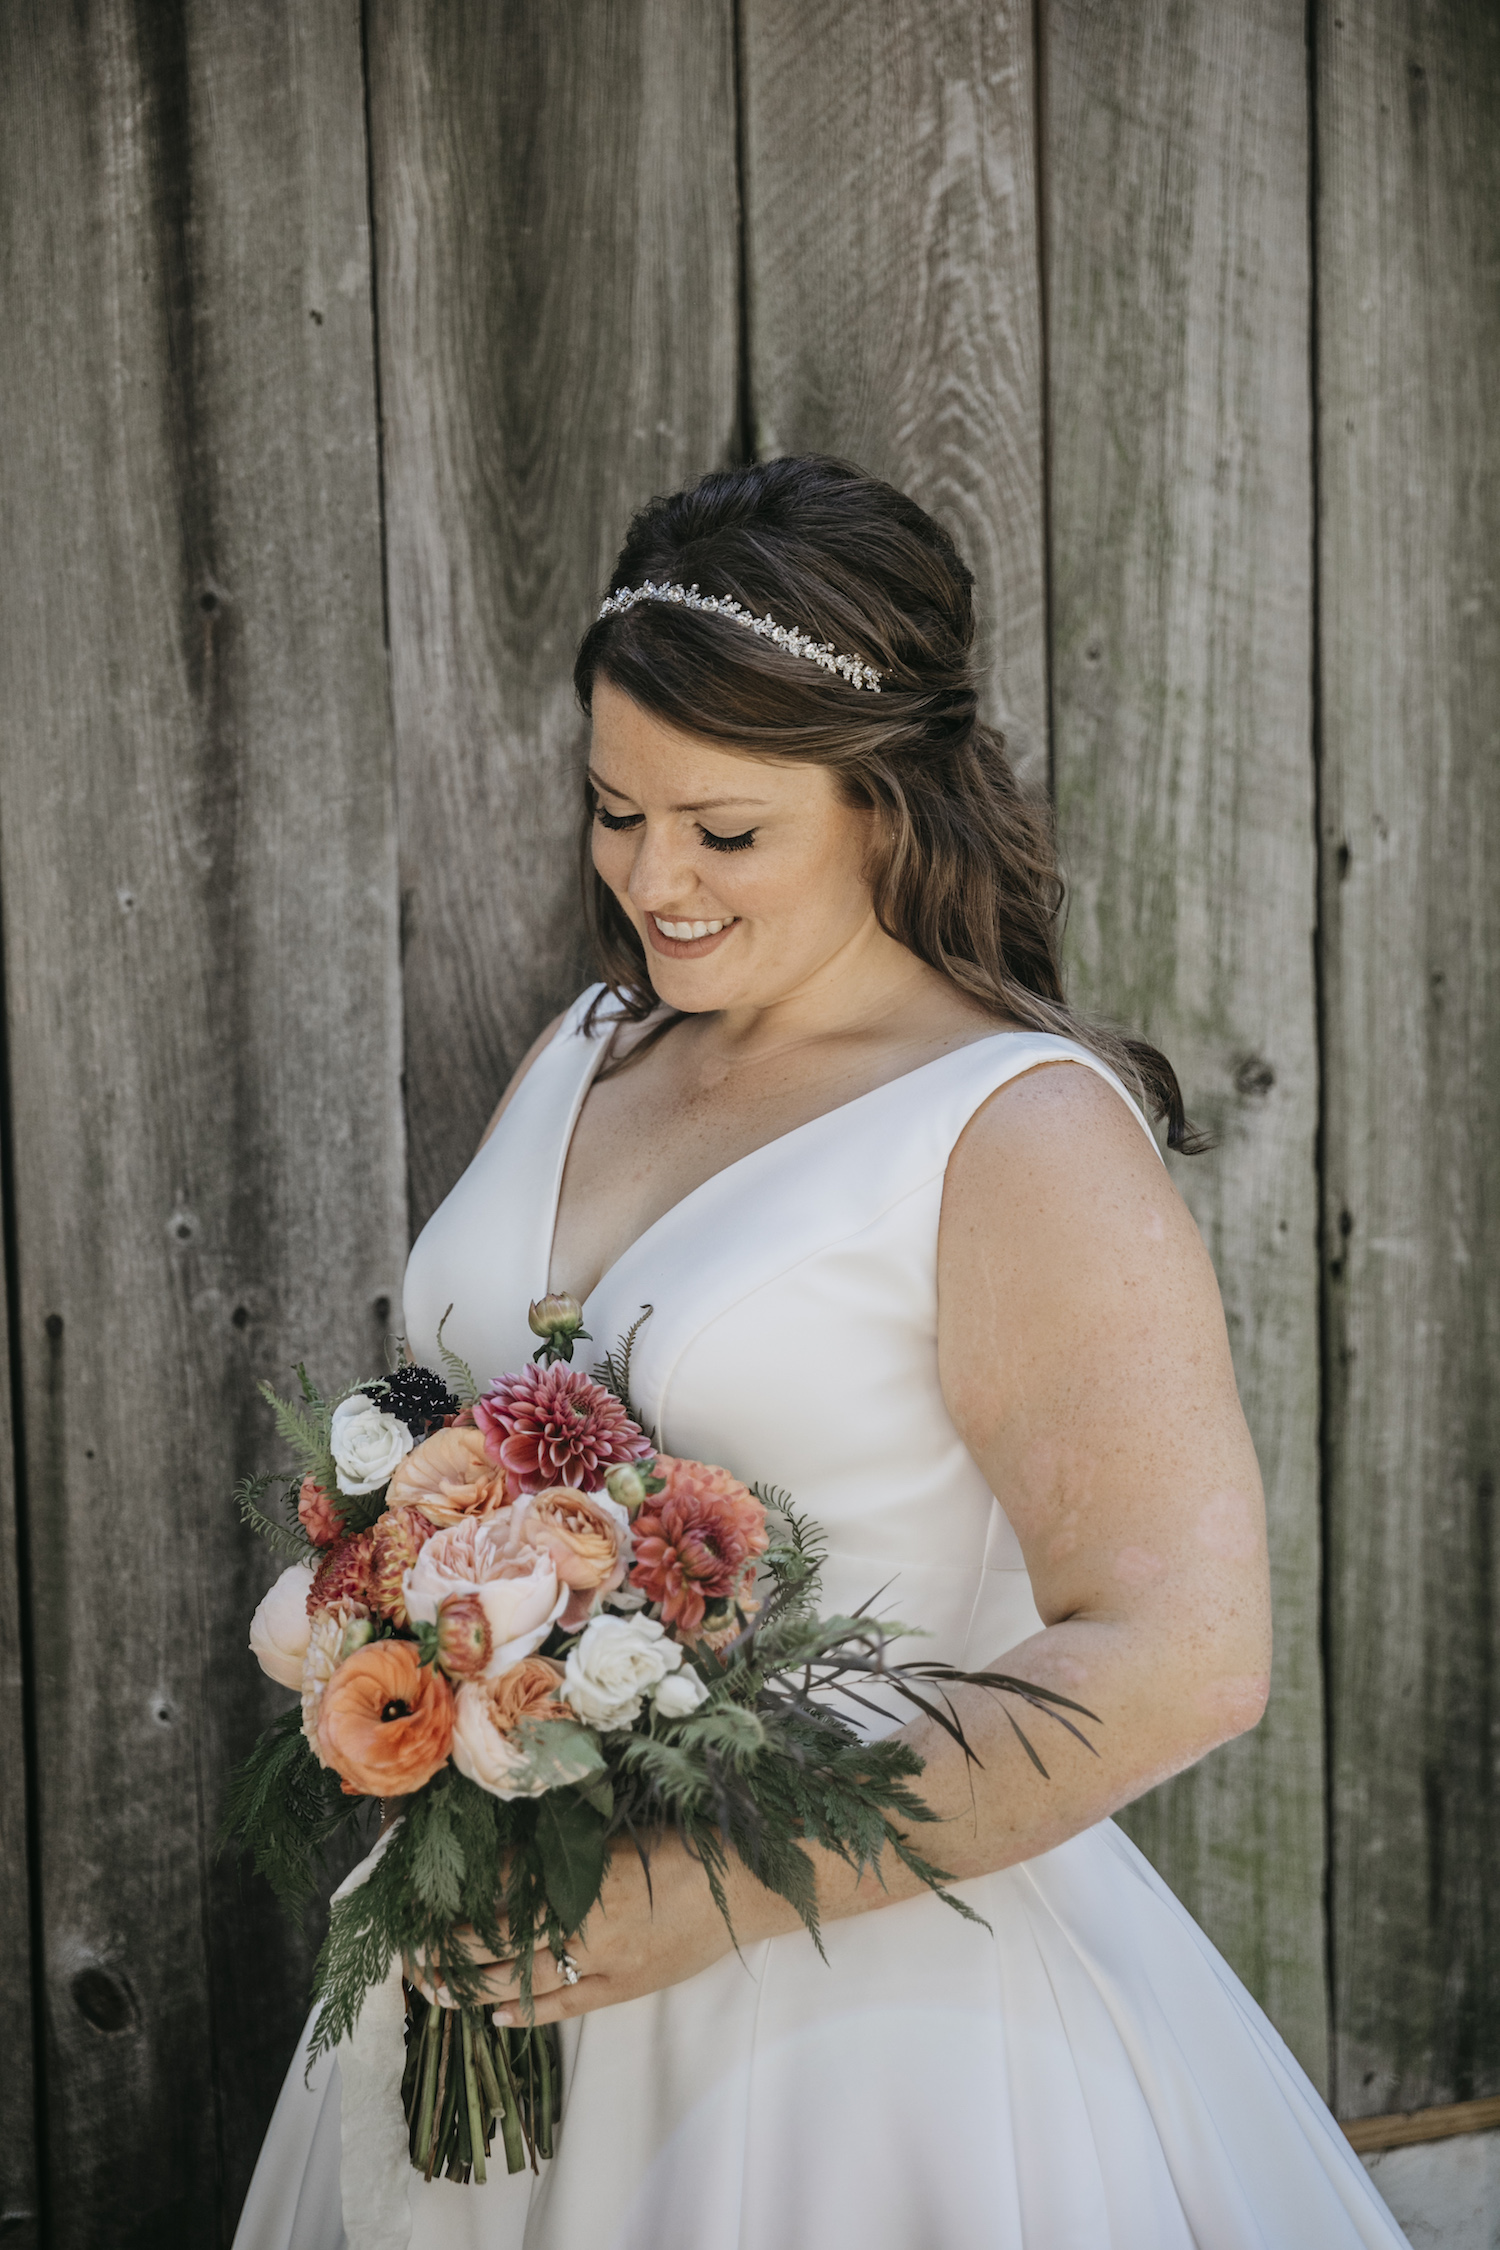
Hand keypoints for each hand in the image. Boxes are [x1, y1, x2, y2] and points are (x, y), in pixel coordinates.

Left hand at [410, 1833, 758, 2026]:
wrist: (752, 1887)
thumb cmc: (691, 1845)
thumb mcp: (623, 1834)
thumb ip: (569, 1847)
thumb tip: (508, 1852)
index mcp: (588, 1872)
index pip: (507, 1890)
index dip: (462, 1896)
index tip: (424, 1894)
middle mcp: (590, 1921)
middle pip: (502, 1941)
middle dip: (450, 1947)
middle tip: (407, 1949)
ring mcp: (608, 1962)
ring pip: (524, 1981)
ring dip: (473, 1985)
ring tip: (432, 1986)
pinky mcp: (626, 1989)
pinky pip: (567, 2006)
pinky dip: (527, 2014)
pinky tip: (494, 2016)